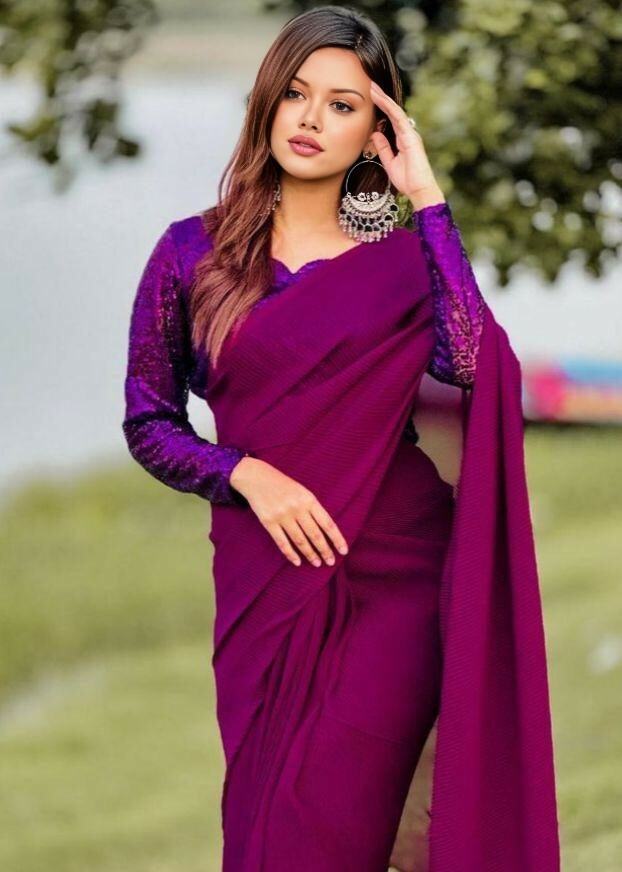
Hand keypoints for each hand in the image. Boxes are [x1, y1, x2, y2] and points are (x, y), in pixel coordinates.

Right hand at [229, 456, 348, 567]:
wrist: (257, 478)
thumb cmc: (284, 486)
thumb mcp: (302, 491)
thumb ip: (313, 508)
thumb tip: (326, 531)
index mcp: (308, 499)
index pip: (327, 523)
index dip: (337, 539)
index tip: (343, 551)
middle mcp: (297, 508)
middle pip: (315, 534)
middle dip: (324, 550)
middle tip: (331, 562)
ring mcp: (282, 516)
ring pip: (300, 540)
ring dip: (310, 554)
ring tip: (317, 563)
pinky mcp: (268, 522)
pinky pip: (282, 542)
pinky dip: (290, 554)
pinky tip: (297, 562)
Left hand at [368, 80, 445, 208]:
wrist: (419, 189)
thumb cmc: (407, 179)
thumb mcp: (389, 162)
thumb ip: (383, 148)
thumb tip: (375, 134)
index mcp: (402, 139)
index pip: (390, 119)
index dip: (380, 108)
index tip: (370, 97)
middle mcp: (407, 133)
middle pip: (392, 112)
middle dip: (381, 98)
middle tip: (370, 86)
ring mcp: (410, 133)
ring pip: (395, 112)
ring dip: (384, 99)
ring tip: (373, 88)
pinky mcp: (411, 136)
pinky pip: (399, 118)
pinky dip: (390, 108)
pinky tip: (381, 99)